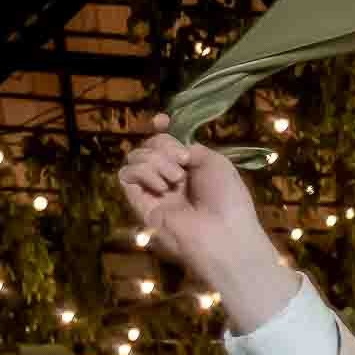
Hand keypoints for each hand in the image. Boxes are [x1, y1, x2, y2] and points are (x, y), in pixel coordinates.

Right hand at [119, 116, 295, 327]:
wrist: (224, 234)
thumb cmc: (228, 199)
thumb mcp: (215, 162)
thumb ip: (189, 147)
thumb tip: (168, 141)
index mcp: (190, 170)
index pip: (164, 144)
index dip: (159, 130)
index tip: (162, 121)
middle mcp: (170, 180)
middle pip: (149, 146)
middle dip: (163, 145)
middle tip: (182, 161)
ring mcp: (154, 193)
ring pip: (135, 157)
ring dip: (156, 160)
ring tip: (176, 179)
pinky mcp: (140, 205)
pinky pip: (126, 175)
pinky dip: (143, 172)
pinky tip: (162, 186)